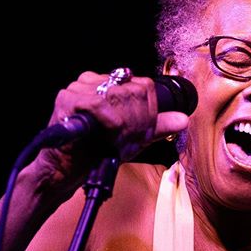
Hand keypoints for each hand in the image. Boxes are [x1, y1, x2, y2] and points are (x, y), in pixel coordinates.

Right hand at [34, 71, 188, 189]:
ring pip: (115, 94)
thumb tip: (183, 120)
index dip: (146, 108)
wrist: (68, 169)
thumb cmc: (98, 151)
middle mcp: (93, 81)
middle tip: (127, 136)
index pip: (141, 84)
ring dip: (121, 120)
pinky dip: (108, 119)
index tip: (140, 128)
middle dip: (134, 117)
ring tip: (114, 136)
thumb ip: (157, 127)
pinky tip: (107, 130)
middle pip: (130, 89)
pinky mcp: (68, 98)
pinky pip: (98, 103)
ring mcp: (79, 87)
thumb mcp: (133, 138)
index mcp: (108, 84)